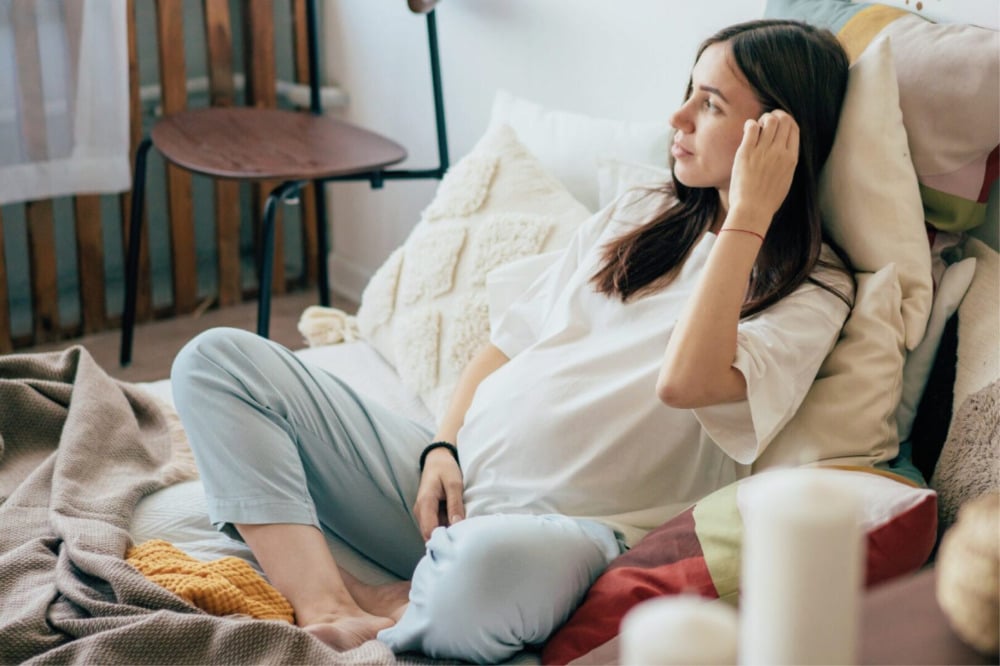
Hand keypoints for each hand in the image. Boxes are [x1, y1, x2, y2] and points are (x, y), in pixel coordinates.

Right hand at [413, 448, 464, 540]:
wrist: (437, 459)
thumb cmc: (445, 469)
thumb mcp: (454, 484)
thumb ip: (455, 505)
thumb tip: (457, 525)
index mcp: (425, 503)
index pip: (429, 531)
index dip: (443, 540)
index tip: (458, 542)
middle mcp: (420, 511)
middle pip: (430, 535)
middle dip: (446, 539)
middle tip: (464, 539)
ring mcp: (423, 513)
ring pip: (434, 532)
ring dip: (447, 533)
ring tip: (463, 531)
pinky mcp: (428, 513)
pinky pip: (436, 526)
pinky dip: (447, 527)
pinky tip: (458, 523)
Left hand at [727, 110, 799, 229]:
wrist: (752, 210)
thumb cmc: (767, 200)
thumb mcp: (785, 180)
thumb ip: (786, 163)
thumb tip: (783, 149)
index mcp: (791, 159)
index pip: (794, 128)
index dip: (787, 121)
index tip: (778, 124)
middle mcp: (779, 152)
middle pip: (784, 120)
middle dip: (775, 116)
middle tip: (766, 122)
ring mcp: (763, 151)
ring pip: (769, 121)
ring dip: (763, 119)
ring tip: (757, 126)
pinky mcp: (746, 152)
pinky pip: (751, 127)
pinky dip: (750, 124)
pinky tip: (748, 130)